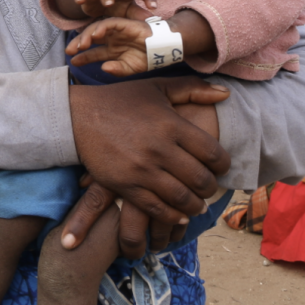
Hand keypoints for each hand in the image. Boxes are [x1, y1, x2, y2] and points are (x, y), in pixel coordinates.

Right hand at [65, 76, 230, 243]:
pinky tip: (179, 215)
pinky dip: (173, 217)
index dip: (224, 165)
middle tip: (209, 187)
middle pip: (201, 180)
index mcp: (172, 124)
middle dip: (211, 188)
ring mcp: (142, 170)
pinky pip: (158, 209)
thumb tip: (225, 93)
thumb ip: (192, 89)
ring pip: (183, 199)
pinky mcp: (126, 185)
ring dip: (196, 206)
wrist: (78, 116)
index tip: (220, 168)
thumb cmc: (120, 100)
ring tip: (197, 204)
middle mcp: (160, 149)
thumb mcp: (157, 87)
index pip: (214, 154)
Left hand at [67, 17, 153, 75]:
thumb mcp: (130, 68)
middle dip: (78, 44)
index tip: (73, 62)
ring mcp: (116, 31)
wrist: (163, 47)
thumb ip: (117, 70)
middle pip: (90, 39)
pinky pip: (109, 23)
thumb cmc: (148, 58)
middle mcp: (111, 39)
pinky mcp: (123, 23)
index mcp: (112, 50)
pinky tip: (95, 35)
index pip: (93, 53)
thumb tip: (104, 68)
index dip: (82, 57)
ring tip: (80, 45)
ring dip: (87, 36)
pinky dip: (101, 28)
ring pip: (96, 29)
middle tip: (69, 51)